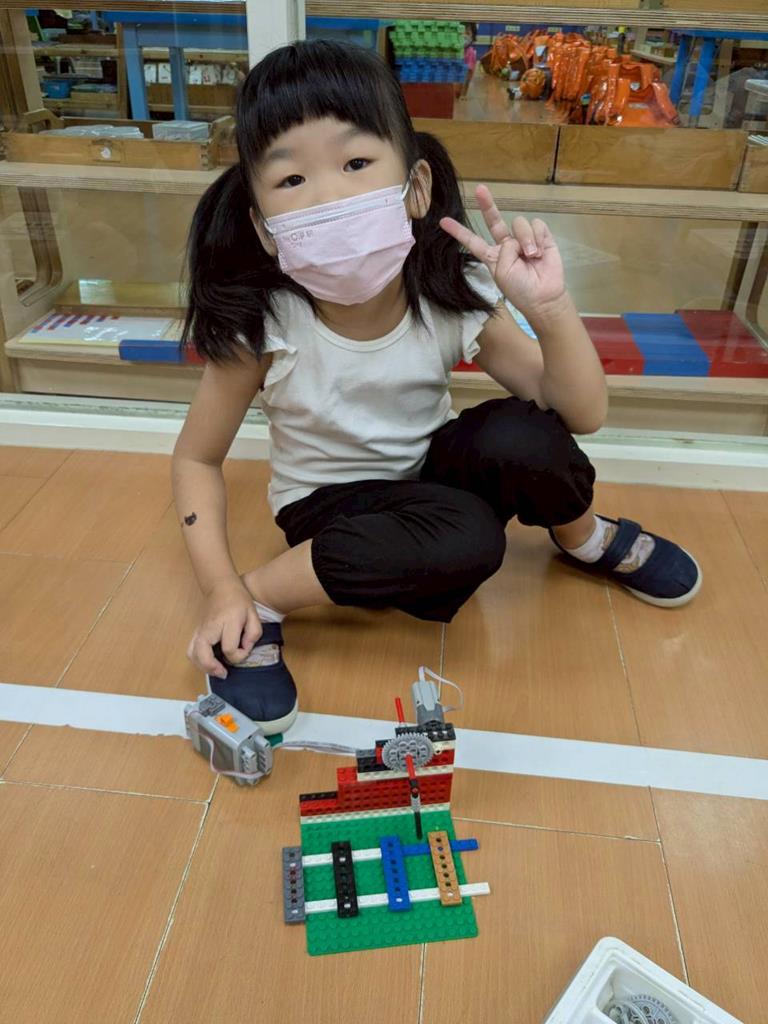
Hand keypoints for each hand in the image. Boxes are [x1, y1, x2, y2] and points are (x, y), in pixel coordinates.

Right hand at [187, 579, 261, 678]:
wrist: (221, 587)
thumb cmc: (239, 600)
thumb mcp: (253, 614)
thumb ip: (254, 633)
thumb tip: (245, 648)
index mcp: (227, 622)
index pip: (230, 648)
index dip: (240, 655)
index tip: (246, 649)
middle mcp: (210, 627)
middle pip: (203, 653)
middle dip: (213, 668)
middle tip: (224, 673)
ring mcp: (200, 630)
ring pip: (192, 653)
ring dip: (203, 667)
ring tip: (216, 670)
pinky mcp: (196, 632)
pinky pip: (191, 650)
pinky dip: (197, 661)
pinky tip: (209, 663)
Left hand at [440, 184, 565, 317]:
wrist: (543, 297)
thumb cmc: (520, 289)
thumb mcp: (501, 272)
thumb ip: (504, 250)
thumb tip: (518, 239)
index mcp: (492, 256)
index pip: (473, 241)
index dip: (459, 232)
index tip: (443, 221)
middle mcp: (506, 244)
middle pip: (494, 220)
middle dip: (487, 204)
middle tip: (480, 189)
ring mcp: (523, 240)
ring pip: (519, 223)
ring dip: (526, 238)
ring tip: (532, 256)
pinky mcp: (542, 237)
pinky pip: (537, 225)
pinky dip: (538, 237)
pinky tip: (540, 252)